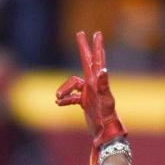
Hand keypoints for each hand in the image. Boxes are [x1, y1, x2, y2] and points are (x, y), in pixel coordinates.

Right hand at [55, 31, 125, 163]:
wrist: (105, 131)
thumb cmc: (107, 115)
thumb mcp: (106, 99)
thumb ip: (103, 84)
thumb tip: (102, 69)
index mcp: (97, 81)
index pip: (96, 59)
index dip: (96, 46)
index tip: (96, 33)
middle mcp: (93, 84)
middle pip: (86, 61)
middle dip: (83, 48)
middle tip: (80, 33)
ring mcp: (89, 92)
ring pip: (72, 83)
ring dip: (63, 89)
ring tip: (57, 98)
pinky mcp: (85, 101)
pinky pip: (71, 97)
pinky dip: (65, 100)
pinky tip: (58, 104)